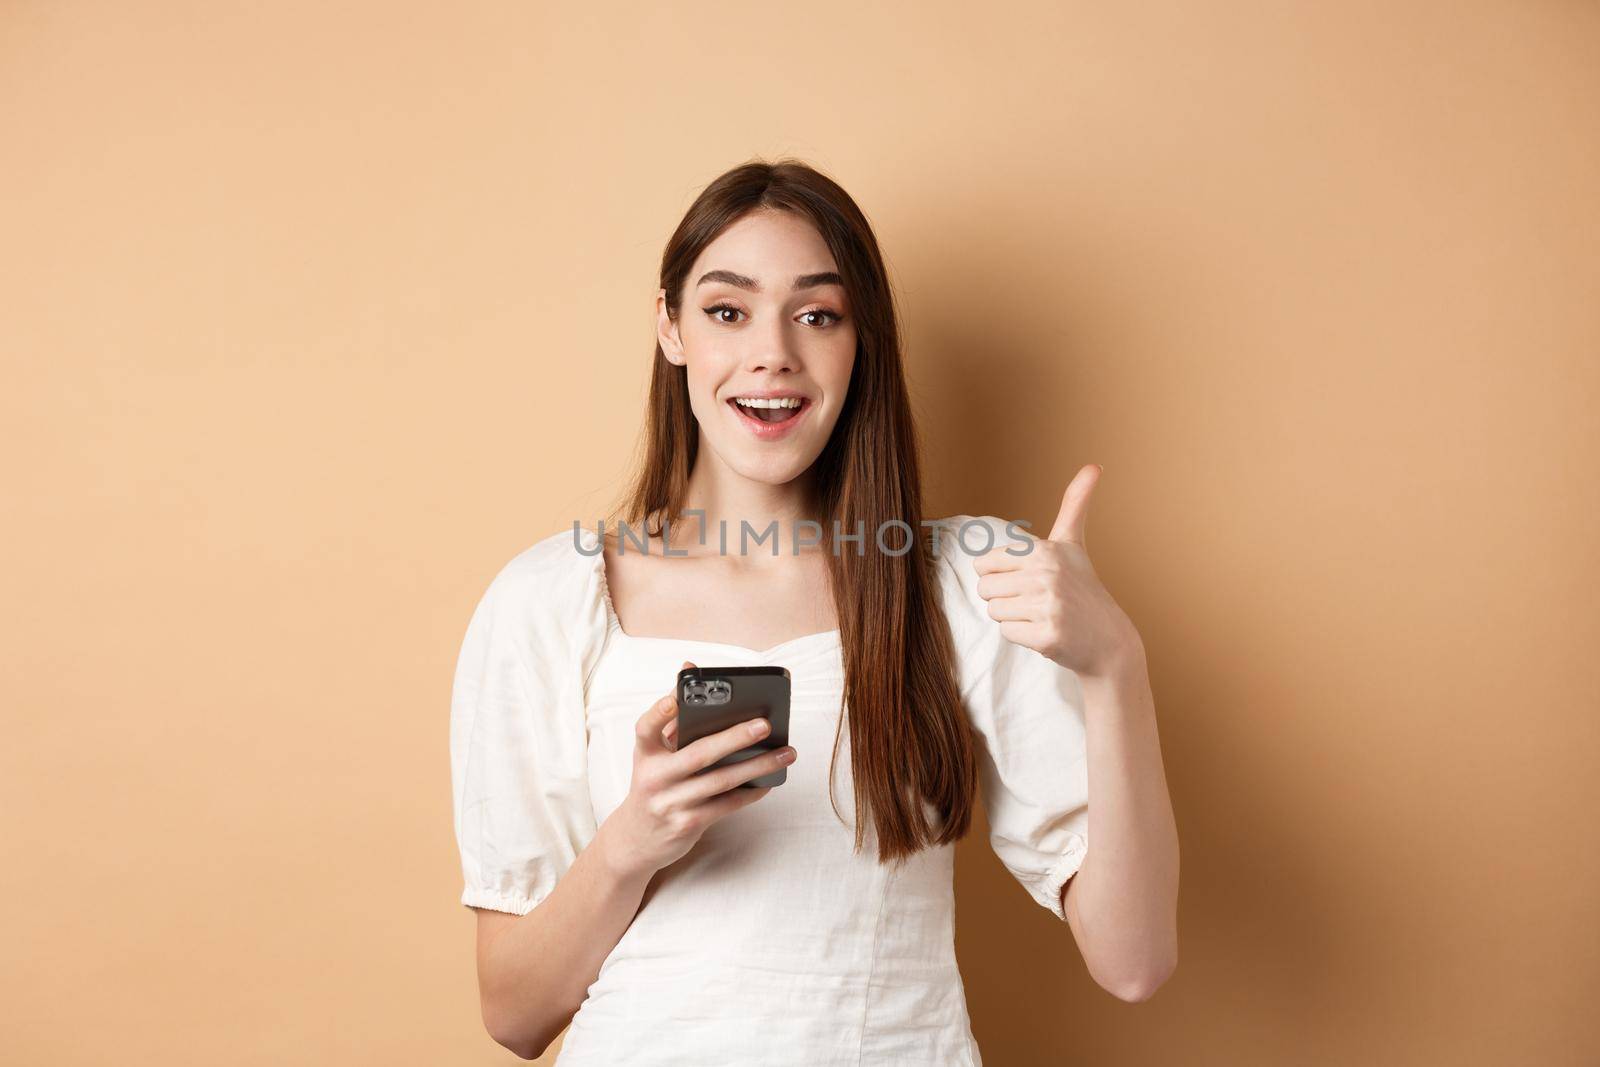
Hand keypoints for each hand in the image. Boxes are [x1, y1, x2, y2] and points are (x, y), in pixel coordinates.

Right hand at [600, 660, 796, 880]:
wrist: (636, 838)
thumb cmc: (654, 784)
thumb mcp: (653, 753)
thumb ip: (672, 716)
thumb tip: (690, 669)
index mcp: (645, 753)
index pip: (646, 728)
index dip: (659, 713)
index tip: (674, 700)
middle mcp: (654, 777)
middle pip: (698, 754)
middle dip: (734, 737)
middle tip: (765, 724)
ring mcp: (671, 803)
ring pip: (720, 781)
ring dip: (757, 766)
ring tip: (785, 753)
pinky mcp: (687, 824)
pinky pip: (726, 805)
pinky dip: (750, 792)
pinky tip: (769, 781)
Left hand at [972, 465, 1143, 678]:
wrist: (1110, 640)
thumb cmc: (1083, 588)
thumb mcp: (1074, 543)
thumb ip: (1075, 504)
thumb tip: (1094, 465)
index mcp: (1044, 550)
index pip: (984, 564)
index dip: (1001, 576)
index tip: (1029, 580)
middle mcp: (1046, 575)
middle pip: (985, 589)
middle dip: (1005, 599)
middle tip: (1037, 601)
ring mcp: (1048, 606)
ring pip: (994, 612)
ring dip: (1014, 618)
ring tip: (1042, 615)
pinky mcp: (1047, 636)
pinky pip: (1007, 633)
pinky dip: (1023, 636)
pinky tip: (1047, 632)